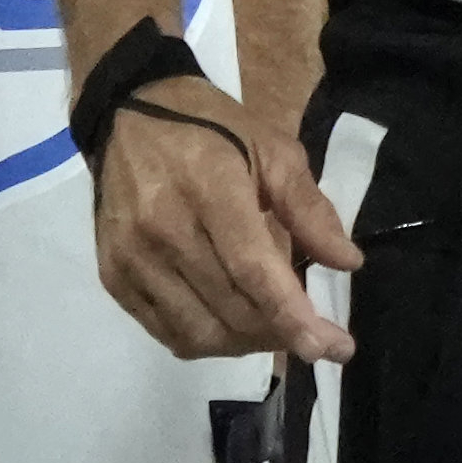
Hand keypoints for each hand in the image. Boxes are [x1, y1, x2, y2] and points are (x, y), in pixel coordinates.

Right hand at [90, 72, 357, 363]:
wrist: (130, 115)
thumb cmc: (215, 128)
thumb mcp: (275, 151)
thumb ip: (311, 210)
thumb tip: (348, 264)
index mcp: (210, 192)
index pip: (253, 271)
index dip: (294, 316)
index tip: (333, 347)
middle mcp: (163, 232)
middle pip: (229, 308)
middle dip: (280, 336)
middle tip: (317, 339)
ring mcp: (131, 258)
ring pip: (195, 331)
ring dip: (245, 345)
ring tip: (277, 332)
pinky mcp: (113, 275)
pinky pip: (163, 330)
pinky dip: (205, 340)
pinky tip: (234, 327)